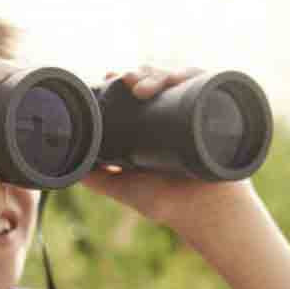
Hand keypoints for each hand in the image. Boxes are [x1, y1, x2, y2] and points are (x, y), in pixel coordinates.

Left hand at [82, 64, 249, 229]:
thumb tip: (72, 168)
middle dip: (140, 74)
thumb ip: (98, 179)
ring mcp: (197, 112)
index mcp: (154, 126)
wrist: (205, 214)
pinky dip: (191, 74)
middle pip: (158, 80)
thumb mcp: (124, 188)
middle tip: (125, 80)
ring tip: (143, 88)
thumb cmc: (168, 203)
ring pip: (178, 78)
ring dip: (159, 74)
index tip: (109, 78)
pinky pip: (207, 83)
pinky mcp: (218, 111)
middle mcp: (176, 115)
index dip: (125, 80)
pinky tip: (175, 79)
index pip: (139, 91)